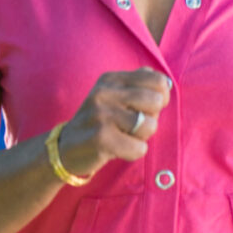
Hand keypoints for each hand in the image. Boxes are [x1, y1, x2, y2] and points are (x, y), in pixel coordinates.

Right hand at [56, 67, 171, 177]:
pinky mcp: (100, 138)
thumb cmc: (102, 121)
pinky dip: (134, 152)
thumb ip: (140, 84)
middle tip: (132, 125)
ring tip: (123, 136)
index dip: (161, 98)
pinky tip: (118, 149)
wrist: (65, 148)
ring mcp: (101, 115)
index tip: (146, 108)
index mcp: (112, 79)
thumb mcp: (116, 96)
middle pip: (157, 102)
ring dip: (142, 137)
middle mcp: (105, 93)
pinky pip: (139, 148)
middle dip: (151, 117)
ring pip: (150, 125)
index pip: (158, 81)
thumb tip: (166, 82)